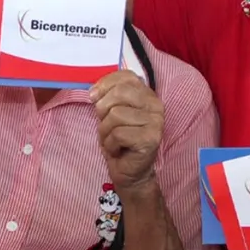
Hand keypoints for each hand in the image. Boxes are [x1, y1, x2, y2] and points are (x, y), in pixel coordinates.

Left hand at [90, 70, 163, 191]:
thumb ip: (107, 96)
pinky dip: (110, 144)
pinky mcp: (151, 139)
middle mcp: (156, 105)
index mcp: (147, 94)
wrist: (130, 172)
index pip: (125, 77)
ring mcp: (156, 122)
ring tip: (112, 140)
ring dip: (105, 131)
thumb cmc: (119, 140)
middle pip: (119, 93)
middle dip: (103, 110)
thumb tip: (93, 92)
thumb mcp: (110, 112)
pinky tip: (117, 149)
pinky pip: (118, 134)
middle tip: (106, 125)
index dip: (104, 85)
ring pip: (115, 115)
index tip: (94, 97)